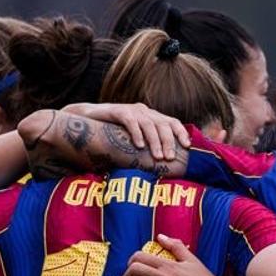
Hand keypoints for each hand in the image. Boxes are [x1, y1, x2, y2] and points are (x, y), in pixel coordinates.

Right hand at [63, 102, 187, 159]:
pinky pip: (131, 122)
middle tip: (169, 159)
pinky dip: (136, 134)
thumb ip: (148, 146)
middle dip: (168, 142)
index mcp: (152, 117)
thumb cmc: (113, 134)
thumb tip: (165, 165)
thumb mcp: (135, 139)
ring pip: (149, 124)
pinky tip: (139, 146)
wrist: (87, 119)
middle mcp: (145, 111)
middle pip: (163, 124)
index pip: (172, 122)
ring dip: (155, 142)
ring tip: (157, 157)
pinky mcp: (118, 111)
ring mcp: (132, 110)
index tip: (188, 147)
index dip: (181, 133)